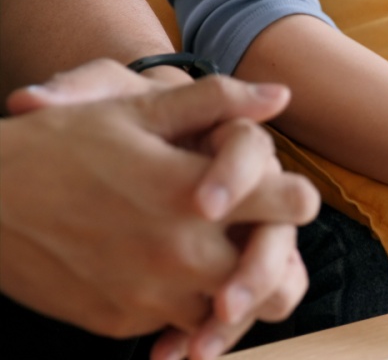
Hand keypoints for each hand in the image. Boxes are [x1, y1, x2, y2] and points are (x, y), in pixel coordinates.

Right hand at [0, 64, 318, 357]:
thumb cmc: (61, 144)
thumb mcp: (136, 110)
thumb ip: (216, 102)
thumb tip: (281, 94)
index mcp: (195, 193)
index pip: (293, 205)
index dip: (294, 197)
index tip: (282, 194)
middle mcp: (182, 251)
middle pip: (275, 273)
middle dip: (274, 254)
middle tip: (259, 237)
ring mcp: (152, 293)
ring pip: (229, 311)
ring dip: (233, 289)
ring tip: (219, 260)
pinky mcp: (121, 321)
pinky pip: (177, 326)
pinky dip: (185, 312)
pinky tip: (173, 282)